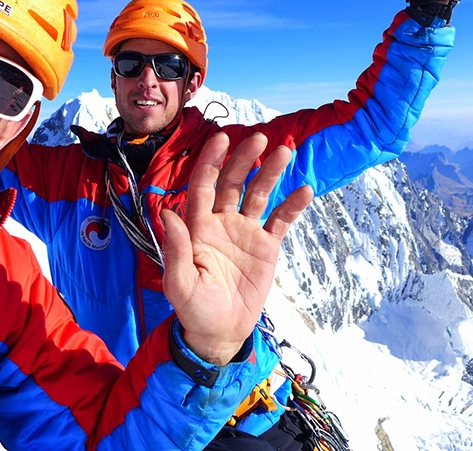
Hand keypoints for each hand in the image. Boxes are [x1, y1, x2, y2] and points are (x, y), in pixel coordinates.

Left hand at [161, 132, 313, 364]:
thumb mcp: (180, 283)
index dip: (211, 161)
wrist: (220, 333)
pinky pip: (281, 221)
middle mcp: (221, 222)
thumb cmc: (194, 308)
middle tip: (260, 137)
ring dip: (270, 172)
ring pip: (258, 194)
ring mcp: (245, 232)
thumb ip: (175, 249)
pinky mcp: (266, 247)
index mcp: (198, 226)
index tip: (221, 138)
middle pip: (233, 182)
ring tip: (285, 151)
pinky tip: (304, 190)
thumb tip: (168, 214)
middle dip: (245, 159)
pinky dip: (292, 205)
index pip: (204, 185)